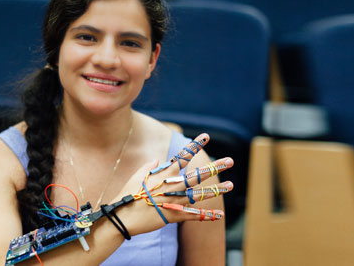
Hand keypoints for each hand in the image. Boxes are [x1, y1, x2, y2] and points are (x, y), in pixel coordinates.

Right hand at [111, 133, 233, 235]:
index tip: (206, 136)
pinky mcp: (173, 216)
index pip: (182, 156)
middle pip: (198, 175)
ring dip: (216, 190)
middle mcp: (172, 186)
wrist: (122, 216)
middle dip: (215, 167)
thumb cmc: (127, 194)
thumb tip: (156, 161)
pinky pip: (194, 216)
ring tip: (231, 186)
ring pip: (200, 194)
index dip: (195, 145)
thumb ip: (148, 167)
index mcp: (163, 174)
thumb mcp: (136, 176)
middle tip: (230, 161)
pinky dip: (207, 216)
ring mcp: (174, 201)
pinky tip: (220, 215)